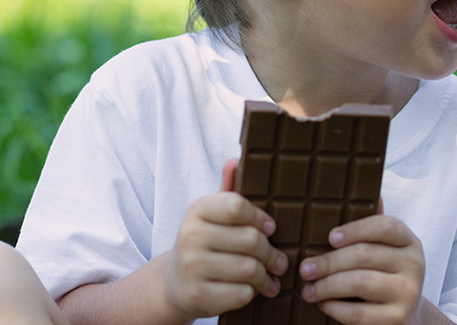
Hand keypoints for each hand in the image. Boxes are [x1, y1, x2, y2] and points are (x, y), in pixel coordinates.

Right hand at [163, 159, 287, 318]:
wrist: (176, 283)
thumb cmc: (205, 242)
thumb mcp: (213, 214)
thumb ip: (228, 189)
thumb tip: (236, 160)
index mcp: (197, 210)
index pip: (238, 206)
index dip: (261, 219)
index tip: (271, 228)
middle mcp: (189, 236)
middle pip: (251, 240)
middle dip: (272, 253)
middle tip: (280, 261)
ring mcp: (192, 268)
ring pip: (250, 269)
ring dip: (266, 276)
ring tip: (271, 276)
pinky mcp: (198, 296)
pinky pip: (242, 294)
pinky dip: (252, 293)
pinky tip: (253, 290)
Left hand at [298, 209, 426, 324]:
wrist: (407, 318)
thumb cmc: (386, 278)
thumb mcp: (387, 252)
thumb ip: (374, 228)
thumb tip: (362, 193)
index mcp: (410, 242)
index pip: (385, 226)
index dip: (355, 229)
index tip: (329, 237)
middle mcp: (414, 265)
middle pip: (364, 255)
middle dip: (328, 261)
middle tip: (304, 268)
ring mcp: (407, 294)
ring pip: (358, 282)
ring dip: (326, 286)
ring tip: (308, 289)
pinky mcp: (396, 320)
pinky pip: (356, 312)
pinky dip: (333, 307)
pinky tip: (323, 304)